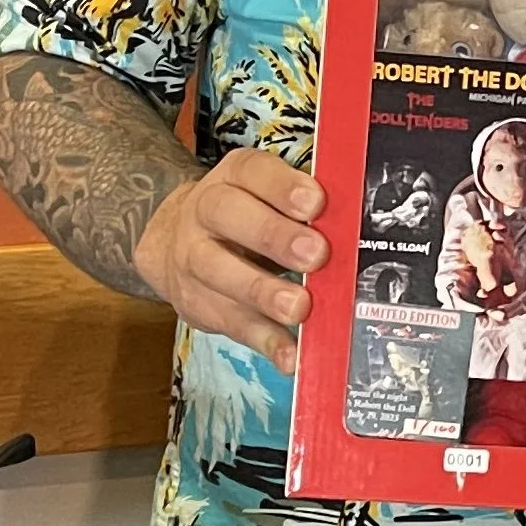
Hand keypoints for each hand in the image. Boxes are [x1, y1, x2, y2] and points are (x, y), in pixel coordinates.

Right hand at [132, 148, 326, 373]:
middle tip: (316, 255)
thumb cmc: (245, 213)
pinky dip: (263, 341)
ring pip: (221, 273)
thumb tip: (353, 221)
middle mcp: (205, 212)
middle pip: (230, 216)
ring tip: (299, 308)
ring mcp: (194, 259)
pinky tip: (290, 354)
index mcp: (234, 177)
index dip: (283, 187)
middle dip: (275, 237)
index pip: (252, 171)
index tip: (316, 204)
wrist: (172, 243)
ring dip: (264, 293)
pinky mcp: (199, 304)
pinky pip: (231, 323)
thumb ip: (304, 203)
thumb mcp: (266, 192)